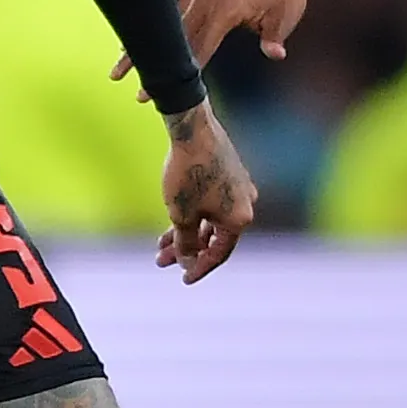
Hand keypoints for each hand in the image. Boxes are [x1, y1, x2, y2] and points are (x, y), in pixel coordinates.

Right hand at [117, 0, 317, 84]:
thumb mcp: (285, 16)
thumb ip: (273, 38)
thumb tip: (275, 54)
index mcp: (227, 5)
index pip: (197, 45)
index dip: (177, 71)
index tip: (157, 89)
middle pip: (171, 33)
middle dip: (147, 58)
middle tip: (120, 77)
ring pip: (164, 19)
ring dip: (143, 41)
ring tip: (121, 63)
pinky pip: (170, 3)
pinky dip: (155, 23)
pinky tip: (137, 38)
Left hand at [154, 103, 256, 282]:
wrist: (192, 129)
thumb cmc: (187, 173)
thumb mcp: (181, 216)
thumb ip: (185, 244)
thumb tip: (188, 262)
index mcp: (240, 219)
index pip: (220, 253)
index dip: (199, 268)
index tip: (183, 278)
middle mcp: (245, 204)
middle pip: (214, 237)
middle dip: (186, 251)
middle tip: (161, 261)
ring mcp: (239, 187)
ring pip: (210, 219)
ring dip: (186, 233)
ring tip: (160, 244)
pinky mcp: (229, 172)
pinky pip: (211, 203)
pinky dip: (194, 214)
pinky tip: (173, 219)